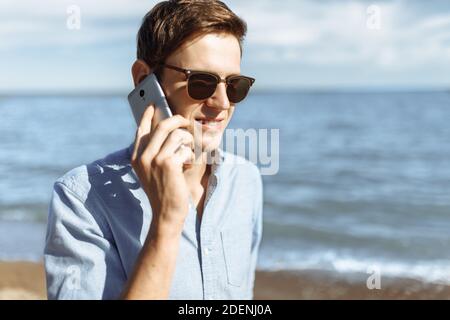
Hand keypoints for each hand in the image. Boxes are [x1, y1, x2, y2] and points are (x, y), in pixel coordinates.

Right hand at [131, 105, 193, 234]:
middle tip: (185, 121)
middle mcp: (143, 156)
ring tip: (190, 152)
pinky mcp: (168, 163)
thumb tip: (169, 132)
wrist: (166, 214)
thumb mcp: (153, 172)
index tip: (153, 105)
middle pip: (162, 126)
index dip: (147, 116)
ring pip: (177, 135)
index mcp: (137, 157)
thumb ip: (156, 153)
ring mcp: (154, 159)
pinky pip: (185, 148)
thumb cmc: (164, 192)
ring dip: (189, 141)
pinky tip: (190, 164)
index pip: (141, 130)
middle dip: (177, 120)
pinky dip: (192, 155)